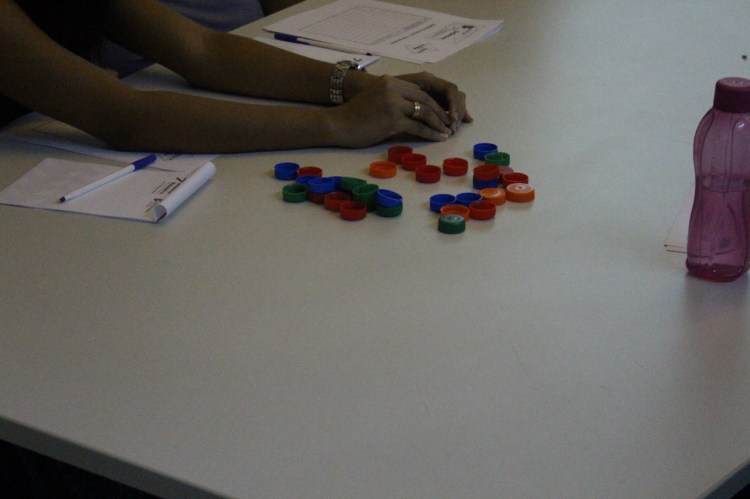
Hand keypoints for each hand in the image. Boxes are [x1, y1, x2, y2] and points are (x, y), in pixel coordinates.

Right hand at [324, 74, 466, 147]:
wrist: (337, 124)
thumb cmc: (356, 117)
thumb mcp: (378, 99)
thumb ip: (396, 100)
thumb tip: (418, 112)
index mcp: (390, 81)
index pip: (420, 90)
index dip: (435, 102)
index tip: (444, 112)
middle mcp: (393, 88)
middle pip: (426, 99)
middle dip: (441, 112)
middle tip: (452, 123)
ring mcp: (392, 103)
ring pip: (425, 112)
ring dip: (439, 123)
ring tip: (448, 132)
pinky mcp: (392, 120)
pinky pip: (418, 127)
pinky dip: (431, 133)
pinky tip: (439, 138)